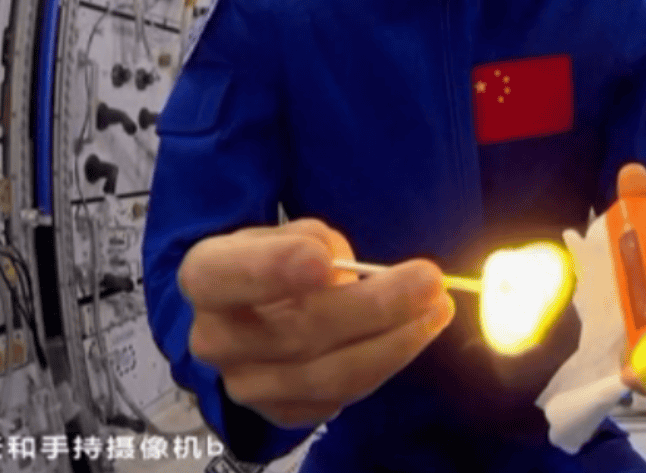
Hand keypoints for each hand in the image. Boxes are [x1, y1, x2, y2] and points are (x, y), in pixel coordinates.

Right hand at [178, 218, 453, 428]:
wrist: (262, 314)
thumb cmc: (281, 263)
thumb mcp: (292, 234)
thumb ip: (315, 242)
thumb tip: (347, 269)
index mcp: (207, 277)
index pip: (224, 275)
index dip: (272, 269)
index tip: (324, 262)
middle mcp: (215, 338)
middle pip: (297, 332)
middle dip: (373, 306)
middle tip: (428, 281)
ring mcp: (247, 383)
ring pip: (329, 374)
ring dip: (395, 342)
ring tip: (437, 309)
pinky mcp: (281, 412)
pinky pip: (342, 396)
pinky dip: (386, 363)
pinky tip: (413, 334)